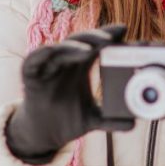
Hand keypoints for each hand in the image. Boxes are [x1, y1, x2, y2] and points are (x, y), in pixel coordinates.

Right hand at [5, 24, 134, 164]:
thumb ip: (112, 119)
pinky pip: (34, 60)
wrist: (43, 134)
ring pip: (60, 48)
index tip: (126, 31)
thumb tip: (133, 124)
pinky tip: (52, 50)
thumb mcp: (93, 119)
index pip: (96, 45)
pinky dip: (42, 53)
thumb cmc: (68, 118)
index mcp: (81, 65)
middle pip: (81, 41)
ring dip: (74, 45)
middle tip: (112, 37)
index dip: (109, 36)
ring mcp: (47, 67)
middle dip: (96, 37)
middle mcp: (65, 62)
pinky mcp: (30, 76)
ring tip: (89, 49)